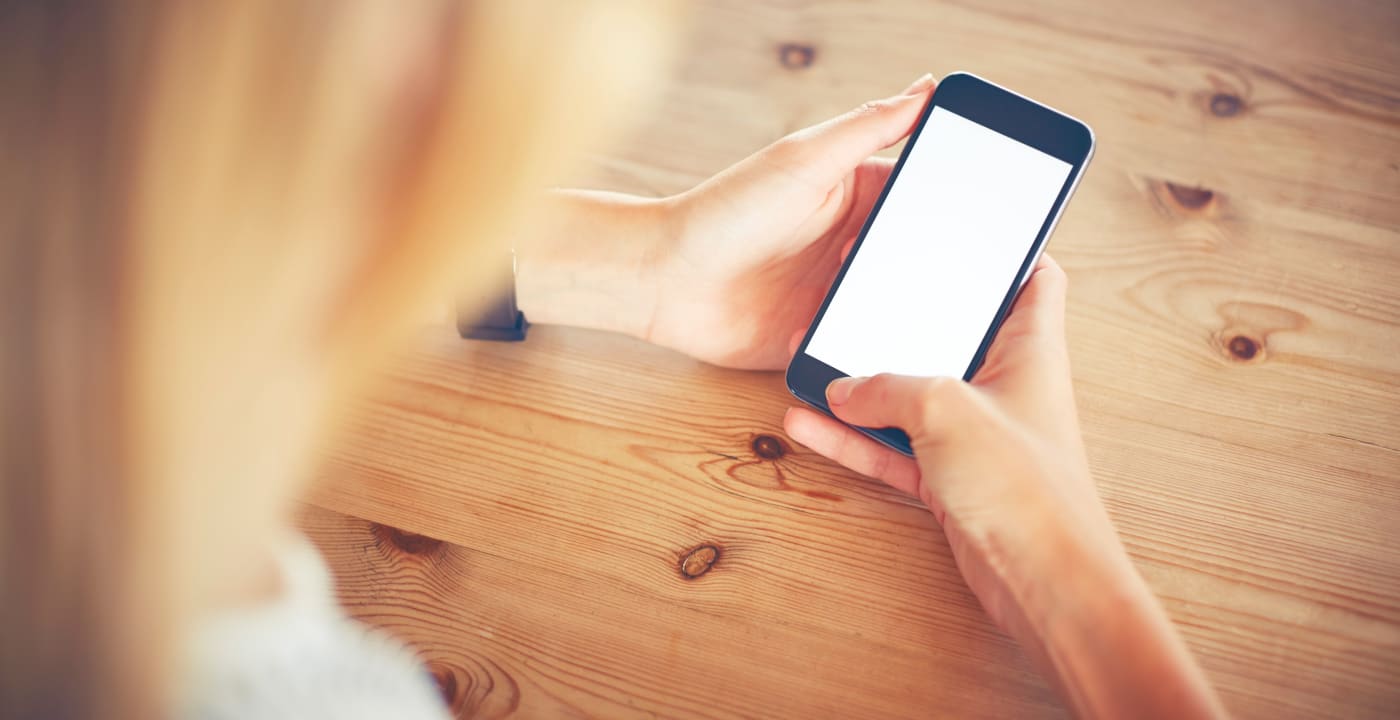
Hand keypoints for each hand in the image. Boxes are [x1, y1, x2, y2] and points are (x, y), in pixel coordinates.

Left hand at [643, 74, 936, 368]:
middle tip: (902, 266)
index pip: (918, 196)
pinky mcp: (819, 334)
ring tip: (875, 301)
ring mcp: (835, 290)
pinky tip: (852, 336)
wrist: (664, 279)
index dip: (944, 205)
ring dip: (894, 306)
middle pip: (912, 255)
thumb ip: (868, 128)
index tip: (964, 216)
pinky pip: (858, 343)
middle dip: (919, 264)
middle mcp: (851, 242)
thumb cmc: (724, 212)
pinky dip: (862, 343)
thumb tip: (926, 87)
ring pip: (892, 302)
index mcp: (854, 193)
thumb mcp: (803, 161)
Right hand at [785, 255, 1109, 632]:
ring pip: (910, 393)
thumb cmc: (1024, 488)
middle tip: (857, 289)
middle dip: (902, 315)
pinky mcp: (950, 478)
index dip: (1006, 249)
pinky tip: (807, 421)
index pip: (1034, 278)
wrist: (1044, 583)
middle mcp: (1004, 385)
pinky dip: (852, 436)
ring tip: (811, 356)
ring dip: (862, 382)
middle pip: (950, 333)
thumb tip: (843, 386)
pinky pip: (892, 445)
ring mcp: (975, 434)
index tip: (963, 229)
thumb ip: (886, 385)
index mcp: (1029, 348)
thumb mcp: (945, 408)